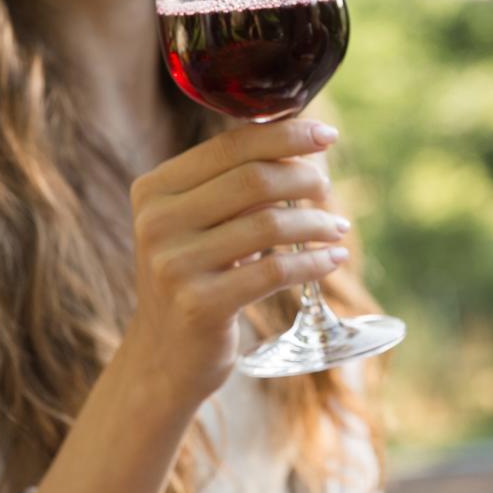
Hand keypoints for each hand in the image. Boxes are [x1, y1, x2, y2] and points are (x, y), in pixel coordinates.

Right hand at [123, 119, 350, 407]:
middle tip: (328, 189)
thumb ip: (234, 189)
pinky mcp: (199, 305)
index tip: (327, 135)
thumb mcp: (199, 226)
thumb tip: (302, 152)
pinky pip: (274, 272)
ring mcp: (174, 264)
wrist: (162, 357)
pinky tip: (333, 259)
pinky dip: (313, 262)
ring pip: (269, 224)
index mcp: (154, 189)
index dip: (285, 135)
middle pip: (253, 179)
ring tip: (337, 227)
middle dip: (304, 178)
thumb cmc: (195, 279)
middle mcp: (157, 222)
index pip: (229, 146)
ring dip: (315, 222)